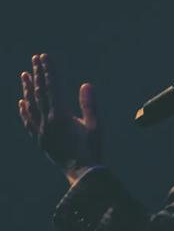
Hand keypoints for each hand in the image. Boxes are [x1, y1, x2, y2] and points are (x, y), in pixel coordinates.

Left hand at [18, 53, 102, 182]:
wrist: (82, 173)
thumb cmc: (92, 150)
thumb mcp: (96, 126)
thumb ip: (89, 105)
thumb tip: (85, 84)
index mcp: (61, 116)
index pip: (53, 87)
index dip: (49, 71)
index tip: (45, 57)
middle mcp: (47, 122)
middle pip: (40, 93)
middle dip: (38, 74)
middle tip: (35, 59)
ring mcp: (41, 131)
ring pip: (31, 105)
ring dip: (28, 89)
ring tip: (24, 74)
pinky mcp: (40, 140)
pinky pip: (28, 122)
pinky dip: (24, 110)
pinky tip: (21, 102)